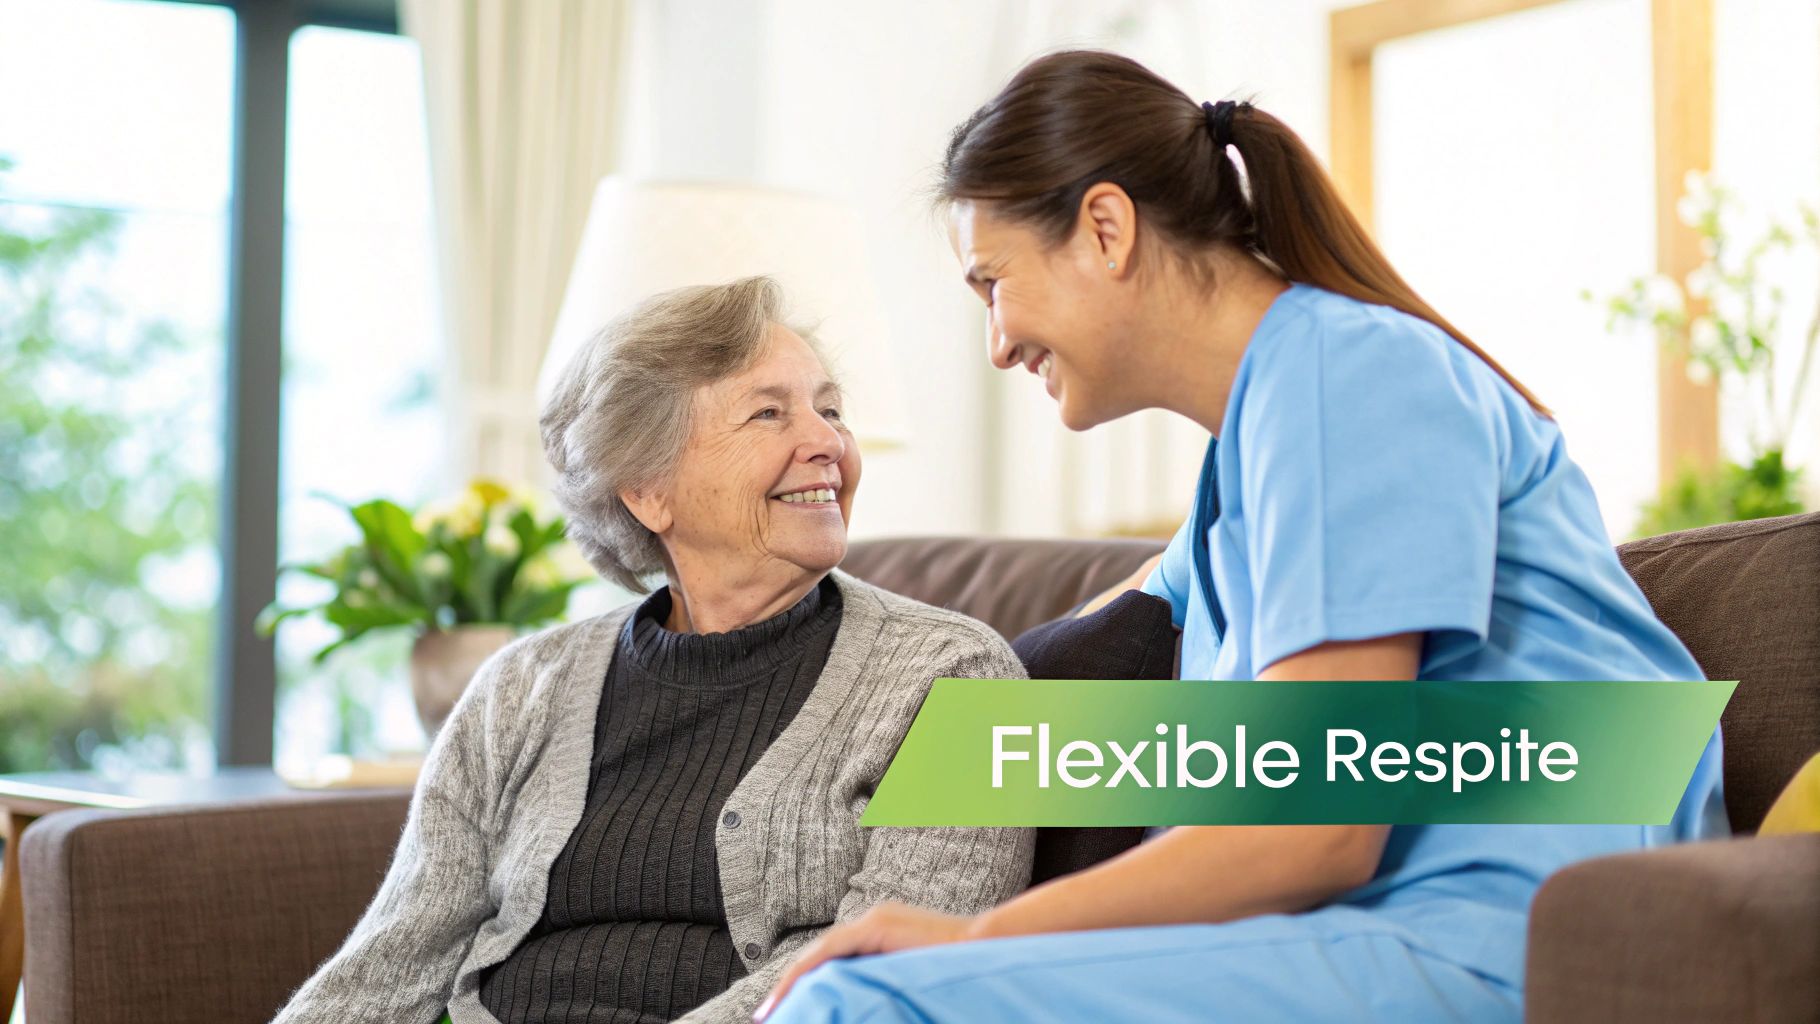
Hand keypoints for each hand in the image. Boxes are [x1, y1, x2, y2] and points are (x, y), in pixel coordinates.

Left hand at [753, 902, 975, 1019]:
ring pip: (820, 953)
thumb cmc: (959, 970)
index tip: (786, 1011)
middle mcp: (873, 920)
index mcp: (882, 932)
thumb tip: (862, 1008)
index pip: (833, 960)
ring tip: (771, 1010)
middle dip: (791, 986)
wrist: (987, 947)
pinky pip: (831, 950)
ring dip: (792, 982)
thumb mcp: (912, 979)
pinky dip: (807, 971)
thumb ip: (886, 985)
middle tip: (768, 1015)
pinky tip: (792, 991)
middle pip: (821, 956)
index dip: (806, 985)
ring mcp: (874, 920)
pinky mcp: (877, 926)